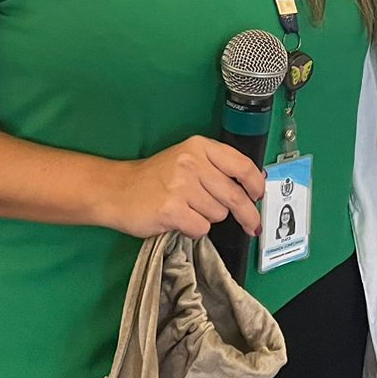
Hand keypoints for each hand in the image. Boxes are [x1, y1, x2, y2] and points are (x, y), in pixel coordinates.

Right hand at [106, 137, 263, 239]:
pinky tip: (179, 221)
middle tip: (252, 226)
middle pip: (235, 195)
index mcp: (199, 147)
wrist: (116, 190)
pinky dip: (193, 230)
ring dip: (207, 218)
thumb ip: (217, 168)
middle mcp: (192, 162)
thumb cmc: (155, 178)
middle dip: (246, 214)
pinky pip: (201, 229)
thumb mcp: (187, 160)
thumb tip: (254, 184)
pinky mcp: (171, 210)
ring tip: (188, 210)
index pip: (242, 165)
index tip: (260, 197)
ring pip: (218, 214)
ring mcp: (181, 186)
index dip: (256, 184)